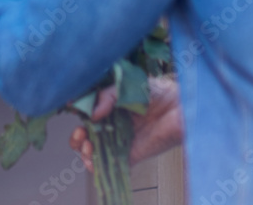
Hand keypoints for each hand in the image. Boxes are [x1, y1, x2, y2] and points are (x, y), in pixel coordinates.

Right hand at [69, 76, 183, 170]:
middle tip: (80, 134)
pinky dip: (97, 166)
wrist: (180, 107)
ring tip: (88, 147)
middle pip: (87, 134)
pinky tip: (93, 160)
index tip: (72, 111)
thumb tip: (92, 114)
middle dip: (78, 137)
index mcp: (109, 106)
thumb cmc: (155, 91)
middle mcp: (112, 124)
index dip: (77, 113)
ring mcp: (120, 141)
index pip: (86, 112)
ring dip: (85, 151)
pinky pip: (111, 165)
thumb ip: (107, 97)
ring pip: (95, 151)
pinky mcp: (131, 155)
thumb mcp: (126, 86)